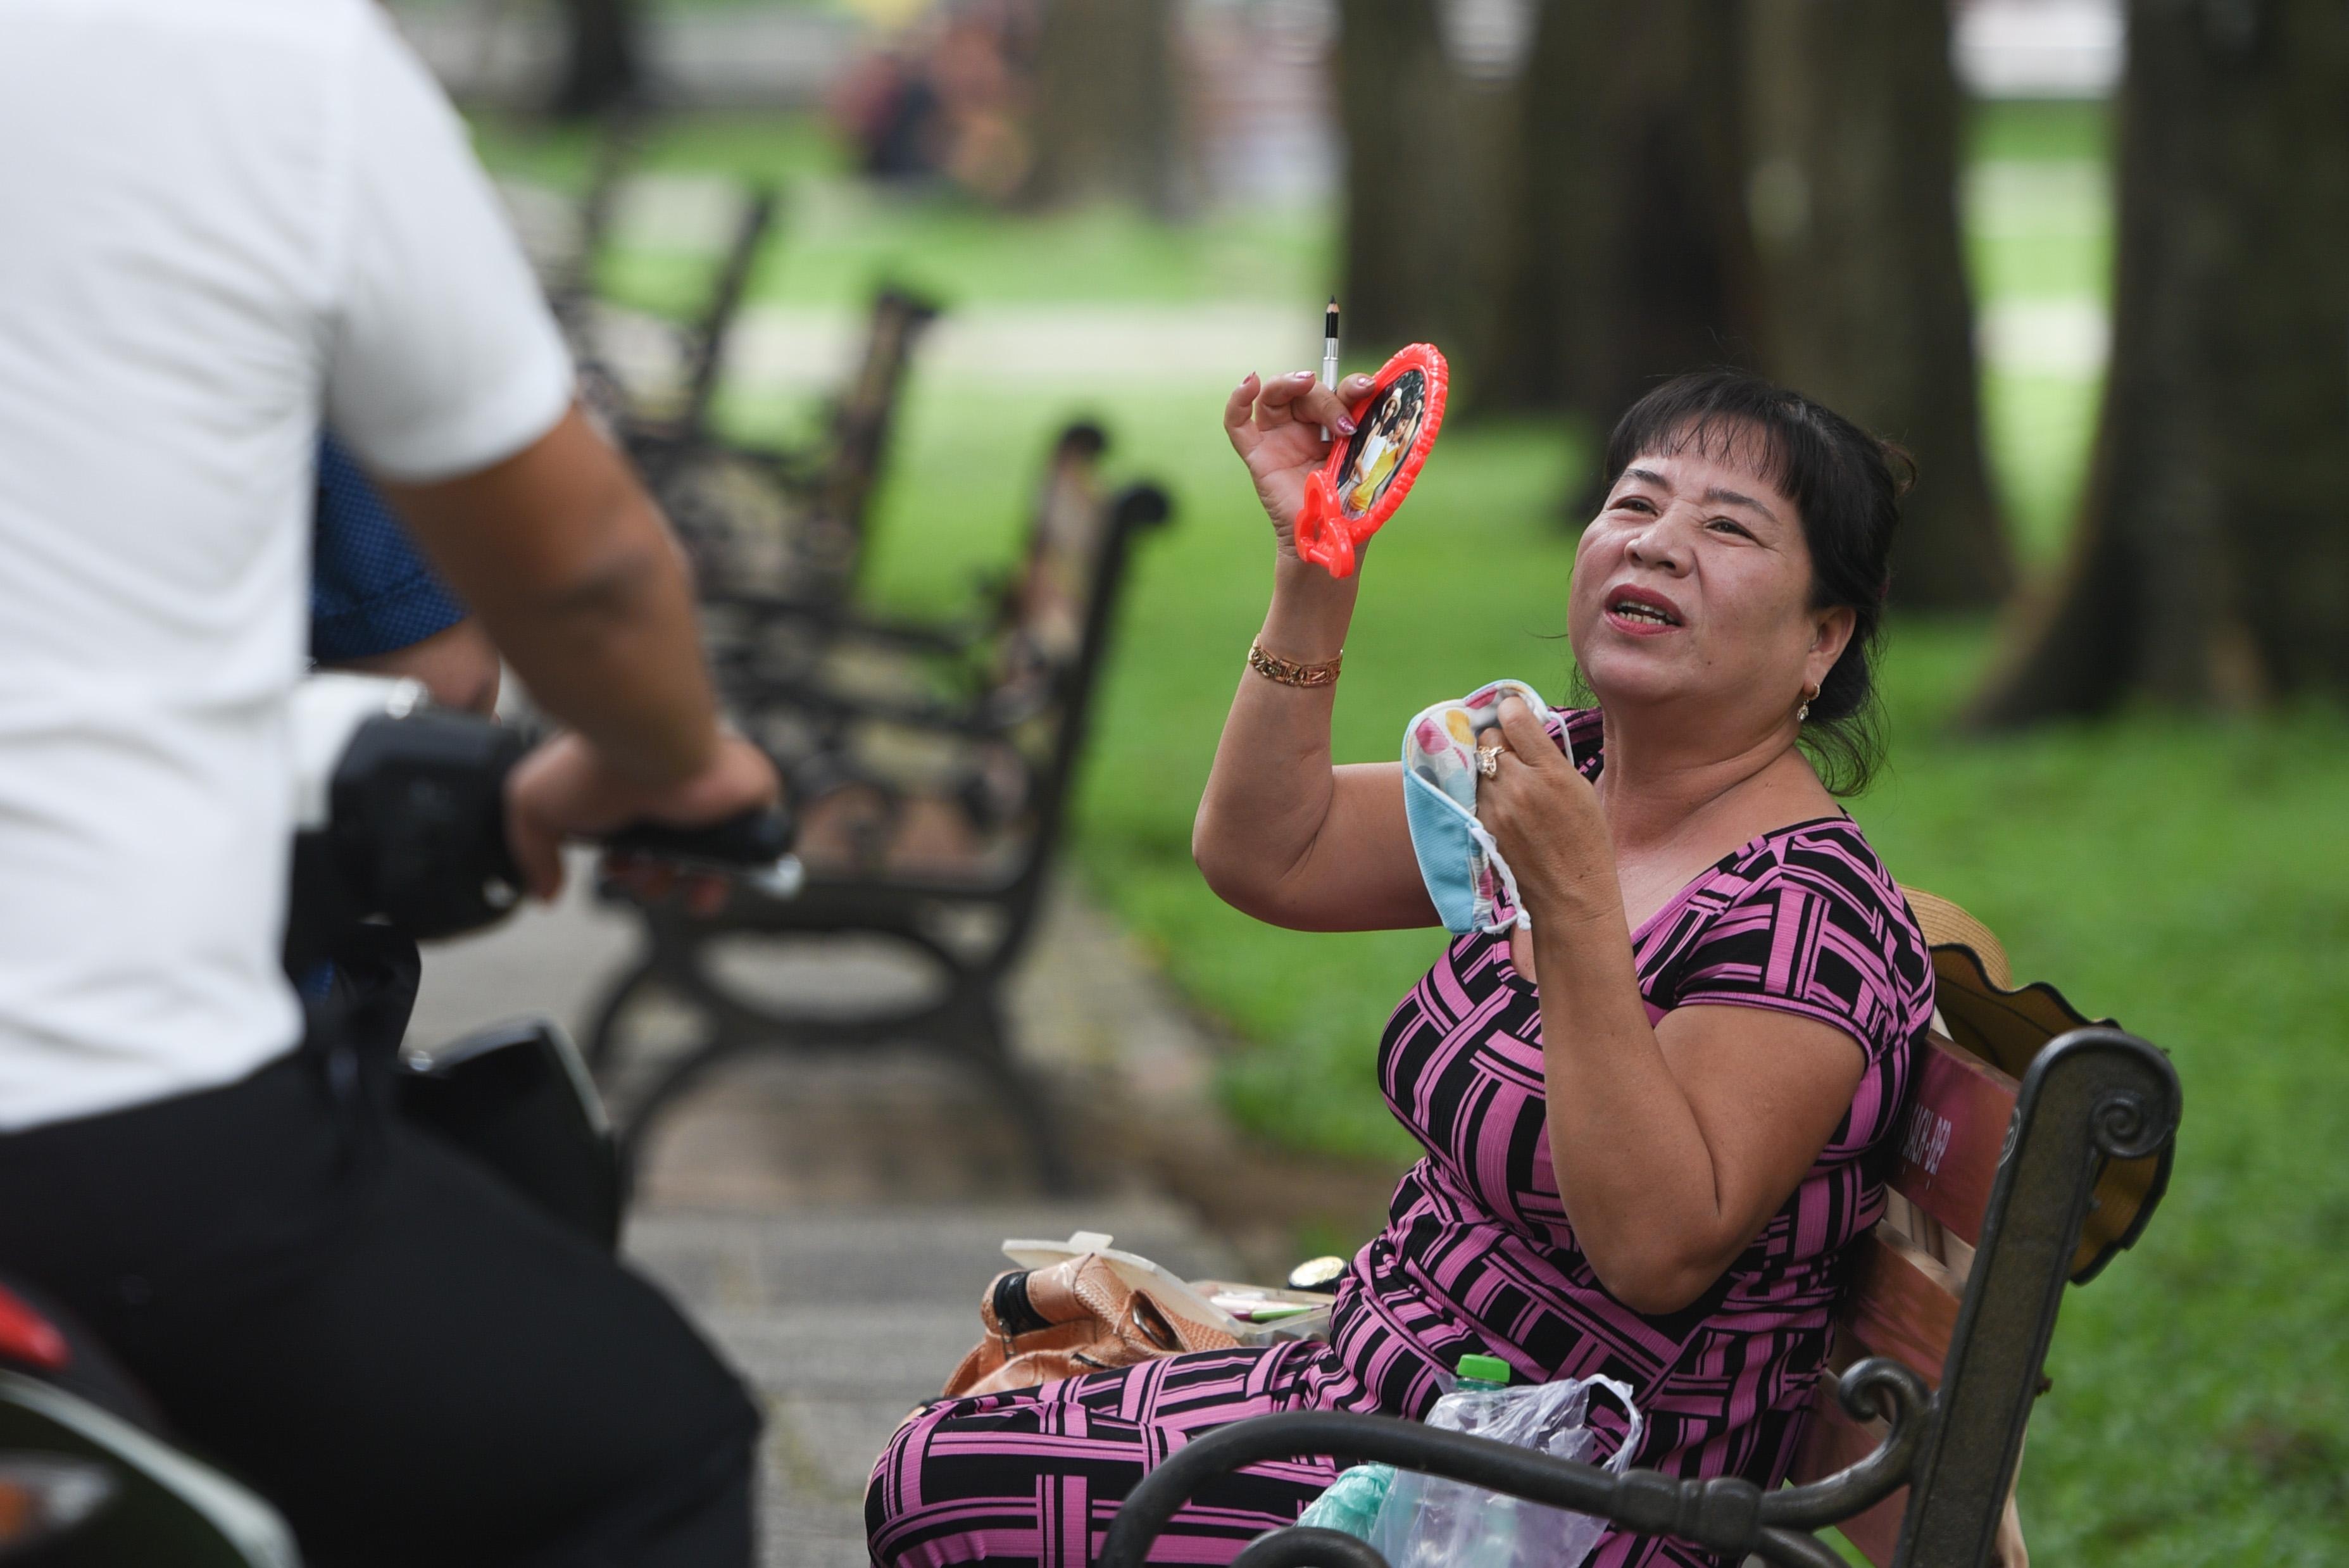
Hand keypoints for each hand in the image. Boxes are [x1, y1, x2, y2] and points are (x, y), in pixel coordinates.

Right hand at [503, 730, 779, 903]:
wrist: (644, 740)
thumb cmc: (593, 764)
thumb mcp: (534, 806)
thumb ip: (533, 852)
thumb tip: (547, 893)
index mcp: (633, 794)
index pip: (639, 847)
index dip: (626, 872)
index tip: (612, 868)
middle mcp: (675, 797)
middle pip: (674, 865)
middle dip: (650, 884)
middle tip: (636, 869)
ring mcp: (715, 801)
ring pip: (711, 867)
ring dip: (684, 888)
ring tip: (666, 873)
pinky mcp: (751, 802)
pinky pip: (752, 854)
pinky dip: (730, 875)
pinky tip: (704, 878)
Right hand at [1224, 370, 1376, 559]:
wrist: (1330, 542)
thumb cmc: (1350, 507)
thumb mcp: (1364, 463)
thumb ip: (1368, 432)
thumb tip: (1381, 399)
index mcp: (1333, 428)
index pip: (1338, 393)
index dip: (1352, 386)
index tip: (1368, 388)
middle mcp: (1304, 429)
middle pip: (1306, 393)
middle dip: (1327, 398)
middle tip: (1346, 423)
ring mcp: (1278, 439)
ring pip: (1274, 395)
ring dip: (1289, 383)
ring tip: (1305, 382)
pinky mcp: (1258, 455)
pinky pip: (1238, 424)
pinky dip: (1238, 400)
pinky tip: (1250, 382)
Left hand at [1474, 698, 1613, 919]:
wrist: (1570, 893)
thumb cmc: (1585, 839)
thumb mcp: (1579, 788)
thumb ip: (1548, 757)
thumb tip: (1521, 727)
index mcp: (1552, 772)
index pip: (1513, 719)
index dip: (1511, 712)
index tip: (1514, 715)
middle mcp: (1519, 786)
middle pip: (1487, 739)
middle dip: (1498, 741)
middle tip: (1512, 755)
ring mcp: (1495, 808)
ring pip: (1475, 765)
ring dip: (1486, 767)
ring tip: (1507, 783)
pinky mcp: (1480, 825)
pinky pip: (1471, 792)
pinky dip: (1480, 791)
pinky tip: (1498, 803)